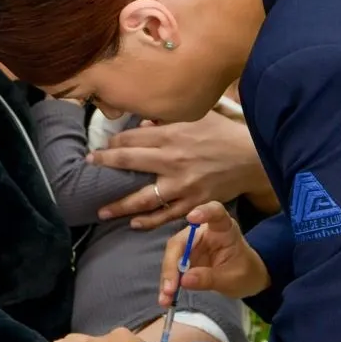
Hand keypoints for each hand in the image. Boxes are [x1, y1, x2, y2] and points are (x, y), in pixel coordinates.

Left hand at [91, 111, 275, 229]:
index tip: (103, 148)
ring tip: (101, 212)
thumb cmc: (224, 134)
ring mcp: (182, 185)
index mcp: (172, 134)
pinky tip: (134, 223)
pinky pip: (166, 216)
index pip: (132, 138)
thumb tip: (144, 121)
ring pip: (143, 197)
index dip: (114, 143)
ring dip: (119, 205)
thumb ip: (169, 119)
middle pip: (129, 162)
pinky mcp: (193, 203)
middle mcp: (172, 160)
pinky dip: (148, 222)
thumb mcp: (198, 118)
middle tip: (89, 166)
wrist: (252, 159)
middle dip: (105, 164)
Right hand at [159, 201, 270, 304]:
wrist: (245, 279)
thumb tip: (184, 280)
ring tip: (166, 299)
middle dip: (173, 264)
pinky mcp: (184, 258)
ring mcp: (192, 245)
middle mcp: (203, 233)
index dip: (203, 212)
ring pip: (172, 256)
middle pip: (182, 241)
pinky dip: (168, 284)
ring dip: (167, 277)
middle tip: (170, 288)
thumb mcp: (232, 278)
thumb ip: (209, 278)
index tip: (191, 217)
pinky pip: (172, 269)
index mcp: (223, 229)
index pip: (215, 212)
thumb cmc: (244, 272)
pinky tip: (166, 298)